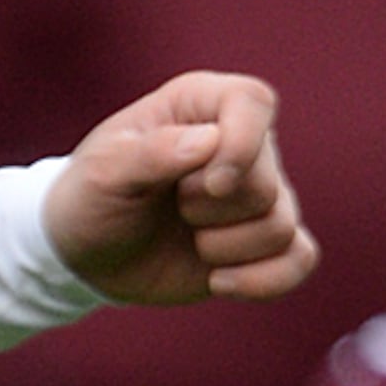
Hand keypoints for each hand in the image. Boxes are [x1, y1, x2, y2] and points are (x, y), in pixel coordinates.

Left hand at [42, 73, 318, 307]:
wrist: (85, 253)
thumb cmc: (90, 198)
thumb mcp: (102, 173)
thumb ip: (151, 153)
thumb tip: (209, 142)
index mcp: (203, 105)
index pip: (253, 103)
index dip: (242, 145)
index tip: (210, 185)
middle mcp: (242, 144)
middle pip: (264, 183)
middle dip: (210, 211)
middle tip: (172, 208)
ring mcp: (257, 195)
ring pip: (279, 226)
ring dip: (223, 247)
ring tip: (188, 237)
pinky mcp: (261, 243)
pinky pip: (300, 259)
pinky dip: (266, 280)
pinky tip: (218, 282)